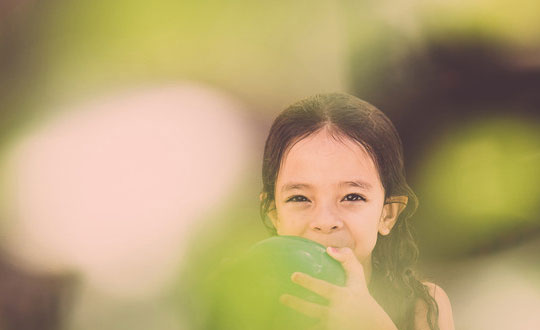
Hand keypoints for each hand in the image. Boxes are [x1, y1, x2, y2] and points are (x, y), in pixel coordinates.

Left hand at [279, 247, 396, 329]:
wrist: (373, 325)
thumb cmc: (360, 295)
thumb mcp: (358, 276)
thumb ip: (347, 258)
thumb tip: (328, 249)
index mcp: (343, 296)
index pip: (324, 289)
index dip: (309, 283)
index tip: (293, 275)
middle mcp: (337, 313)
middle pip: (313, 310)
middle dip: (297, 304)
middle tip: (282, 297)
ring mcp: (333, 325)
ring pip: (312, 324)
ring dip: (298, 321)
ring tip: (280, 317)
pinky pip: (314, 329)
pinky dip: (302, 327)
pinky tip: (286, 324)